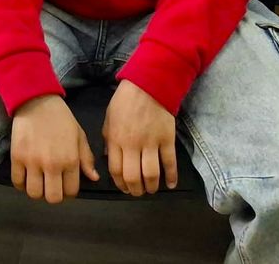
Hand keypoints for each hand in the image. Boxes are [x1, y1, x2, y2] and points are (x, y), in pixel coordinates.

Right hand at [10, 94, 98, 202]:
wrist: (37, 100)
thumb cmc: (61, 118)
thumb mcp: (80, 136)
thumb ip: (86, 159)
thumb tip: (93, 178)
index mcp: (70, 160)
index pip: (71, 191)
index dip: (68, 192)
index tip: (63, 185)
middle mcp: (52, 165)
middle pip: (53, 198)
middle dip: (53, 195)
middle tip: (50, 185)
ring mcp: (33, 162)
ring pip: (34, 193)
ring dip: (37, 191)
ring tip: (37, 182)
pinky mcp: (17, 157)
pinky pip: (17, 182)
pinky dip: (21, 184)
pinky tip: (25, 177)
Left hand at [102, 79, 177, 195]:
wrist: (148, 85)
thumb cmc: (124, 101)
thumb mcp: (108, 118)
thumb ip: (107, 139)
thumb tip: (107, 158)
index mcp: (115, 139)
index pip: (116, 169)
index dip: (120, 183)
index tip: (124, 188)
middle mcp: (132, 144)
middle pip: (133, 176)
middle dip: (135, 189)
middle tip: (137, 192)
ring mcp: (151, 143)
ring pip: (151, 173)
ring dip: (151, 186)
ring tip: (151, 190)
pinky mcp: (167, 140)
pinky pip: (170, 162)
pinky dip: (171, 176)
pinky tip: (170, 185)